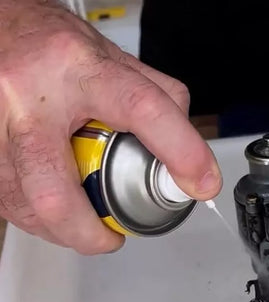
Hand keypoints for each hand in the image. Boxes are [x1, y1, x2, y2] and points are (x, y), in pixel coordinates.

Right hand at [0, 0, 221, 253]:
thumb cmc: (54, 47)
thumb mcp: (114, 61)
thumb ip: (157, 99)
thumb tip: (186, 150)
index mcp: (77, 69)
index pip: (140, 109)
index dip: (179, 151)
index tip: (201, 182)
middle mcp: (29, 98)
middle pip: (57, 191)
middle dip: (88, 232)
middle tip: (110, 238)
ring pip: (28, 207)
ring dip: (63, 230)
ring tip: (84, 224)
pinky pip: (10, 205)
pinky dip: (39, 219)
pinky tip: (55, 210)